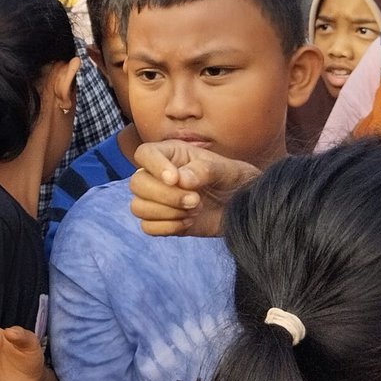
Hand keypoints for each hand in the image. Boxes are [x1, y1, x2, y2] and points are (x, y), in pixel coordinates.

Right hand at [128, 141, 258, 236]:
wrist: (243, 208)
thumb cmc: (236, 181)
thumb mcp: (227, 171)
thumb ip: (204, 170)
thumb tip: (180, 180)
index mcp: (171, 154)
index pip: (144, 154)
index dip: (154, 167)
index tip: (175, 180)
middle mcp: (158, 175)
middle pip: (137, 183)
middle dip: (165, 196)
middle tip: (196, 200)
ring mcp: (157, 200)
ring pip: (138, 206)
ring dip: (167, 213)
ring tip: (194, 210)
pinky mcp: (161, 221)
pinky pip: (147, 227)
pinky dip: (167, 227)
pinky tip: (188, 222)